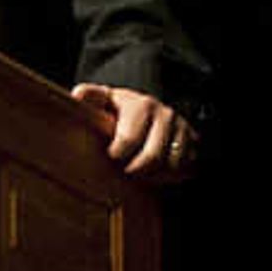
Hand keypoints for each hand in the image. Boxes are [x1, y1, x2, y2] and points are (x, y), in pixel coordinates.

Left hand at [71, 82, 196, 182]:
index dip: (116, 155)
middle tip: (124, 172)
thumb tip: (77, 94)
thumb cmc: (120, 110)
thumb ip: (91, 96)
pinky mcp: (194, 142)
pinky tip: (156, 174)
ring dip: (154, 176)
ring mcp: (183, 129)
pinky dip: (171, 176)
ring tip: (139, 175)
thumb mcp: (104, 99)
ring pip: (172, 165)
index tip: (109, 157)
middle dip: (134, 171)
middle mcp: (166, 115)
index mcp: (142, 105)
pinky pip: (186, 168)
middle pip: (152, 157)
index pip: (129, 139)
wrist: (150, 110)